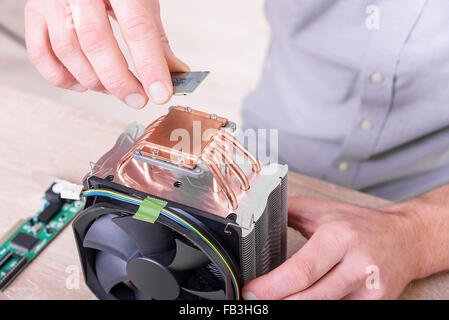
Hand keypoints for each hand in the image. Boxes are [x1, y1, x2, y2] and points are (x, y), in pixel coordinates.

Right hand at [24, 0, 188, 107]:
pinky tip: (83, 84)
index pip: (137, 28)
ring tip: (114, 90)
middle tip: (138, 99)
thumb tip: (174, 72)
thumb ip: (156, 37)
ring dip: (94, 82)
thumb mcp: (141, 0)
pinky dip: (62, 78)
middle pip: (97, 42)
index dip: (151, 66)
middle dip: (120, 80)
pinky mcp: (33, 11)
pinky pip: (40, 54)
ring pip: (68, 52)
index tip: (160, 93)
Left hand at [243, 196, 425, 299]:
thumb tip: (254, 215)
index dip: (272, 287)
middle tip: (256, 300)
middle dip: (278, 303)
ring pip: (323, 308)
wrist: (404, 239)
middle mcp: (358, 266)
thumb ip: (287, 211)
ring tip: (278, 298)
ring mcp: (370, 291)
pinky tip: (302, 299)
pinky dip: (315, 307)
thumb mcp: (322, 210)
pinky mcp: (376, 305)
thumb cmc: (360, 224)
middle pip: (310, 298)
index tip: (251, 292)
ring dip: (295, 306)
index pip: (302, 271)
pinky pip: (338, 311)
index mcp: (340, 238)